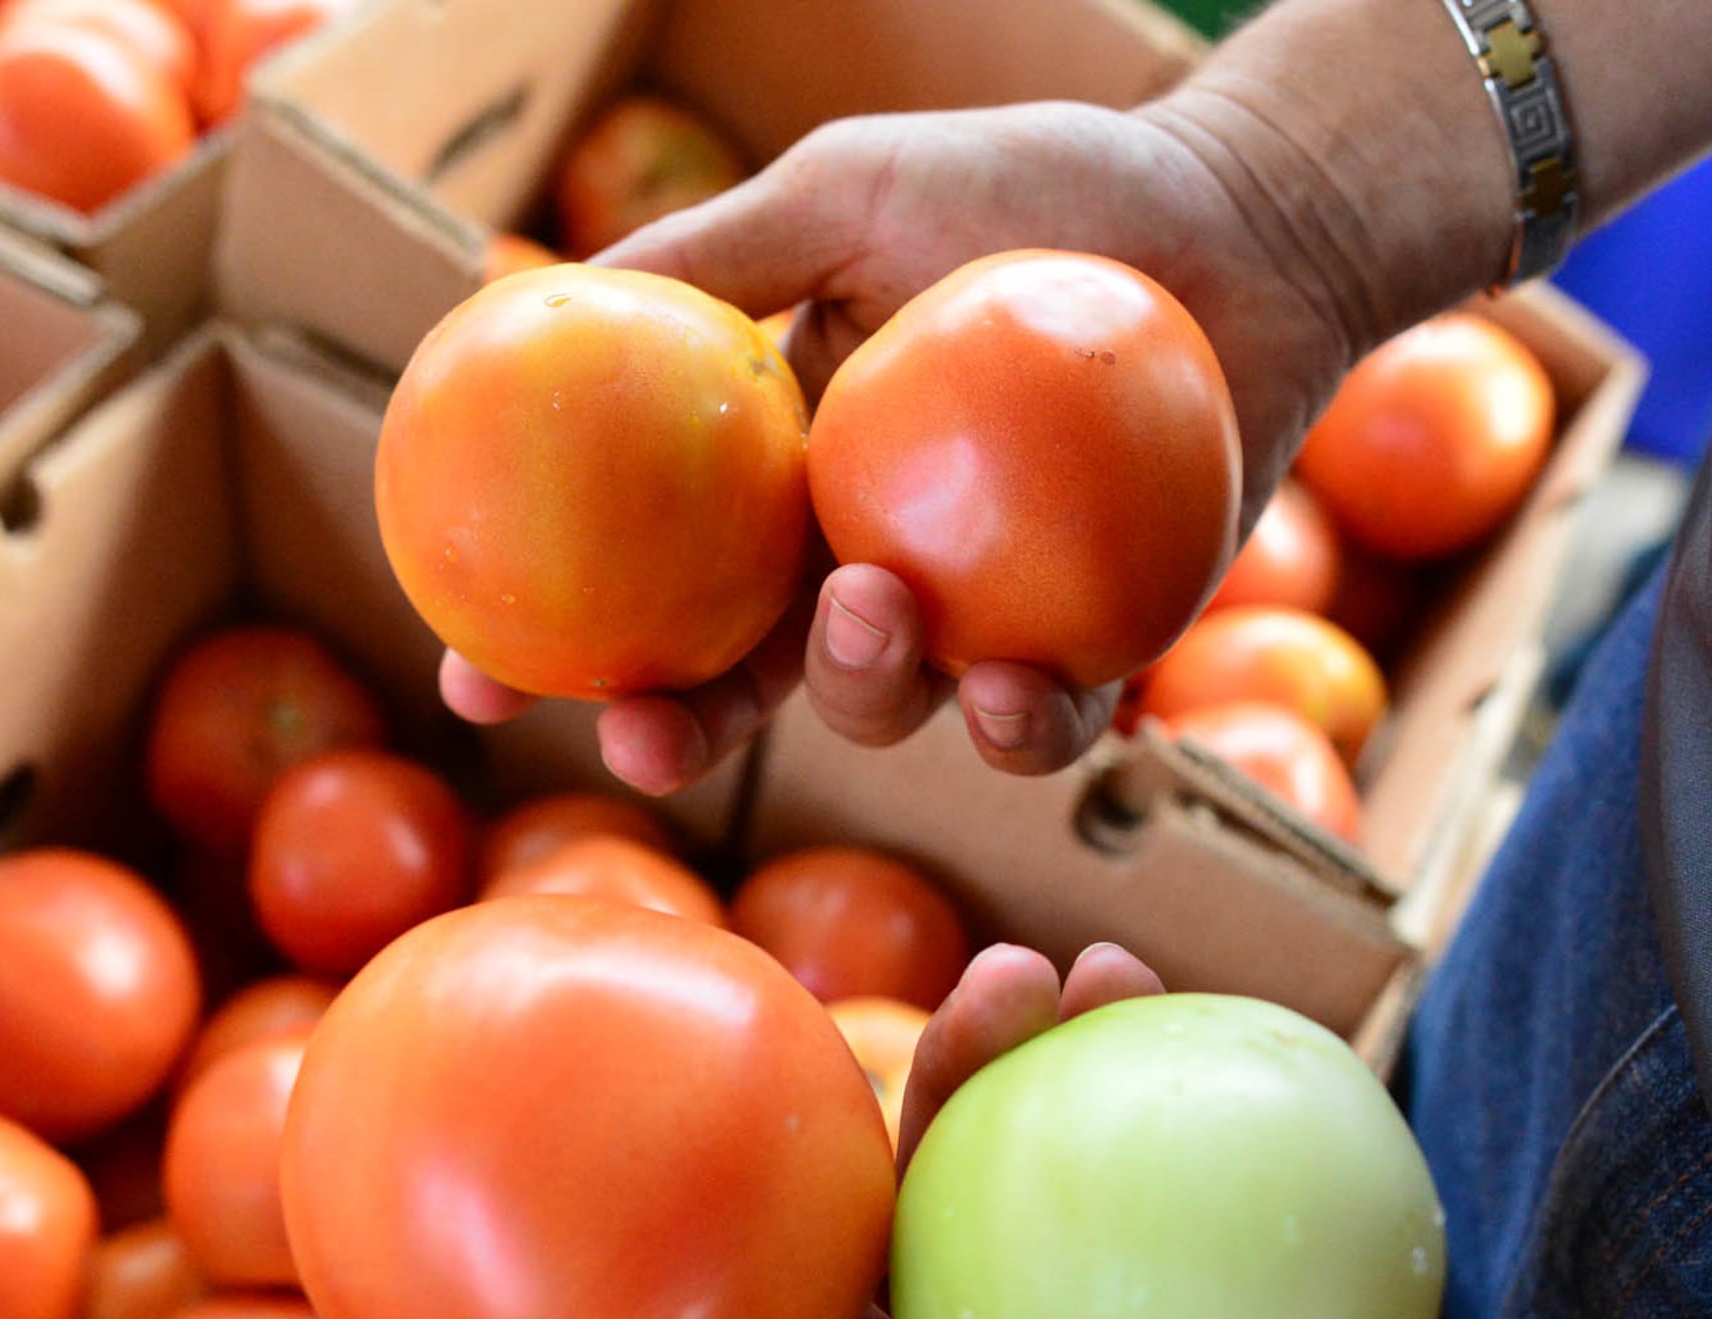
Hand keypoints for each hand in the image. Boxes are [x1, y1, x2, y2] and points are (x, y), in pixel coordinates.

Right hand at [445, 95, 1374, 796]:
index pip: (636, 575)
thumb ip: (707, 260)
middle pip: (735, 686)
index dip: (545, 645)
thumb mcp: (848, 192)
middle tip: (644, 736)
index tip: (473, 683)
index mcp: (779, 477)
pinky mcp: (1093, 650)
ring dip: (856, 694)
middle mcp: (856, 559)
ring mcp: (970, 615)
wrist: (1239, 224)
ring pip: (879, 712)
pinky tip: (1010, 689)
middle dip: (672, 736)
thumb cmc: (1043, 188)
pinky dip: (1018, 727)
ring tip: (877, 610)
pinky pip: (1038, 727)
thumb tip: (527, 303)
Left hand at [475, 944, 1621, 1318]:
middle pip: (850, 1224)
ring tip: (1037, 971)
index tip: (629, 1097)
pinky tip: (1135, 990)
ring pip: (993, 1173)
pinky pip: (1131, 1166)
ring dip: (1000, 1061)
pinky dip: (1130, 1077)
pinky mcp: (1176, 1304)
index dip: (659, 1236)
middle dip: (846, 1109)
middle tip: (871, 992)